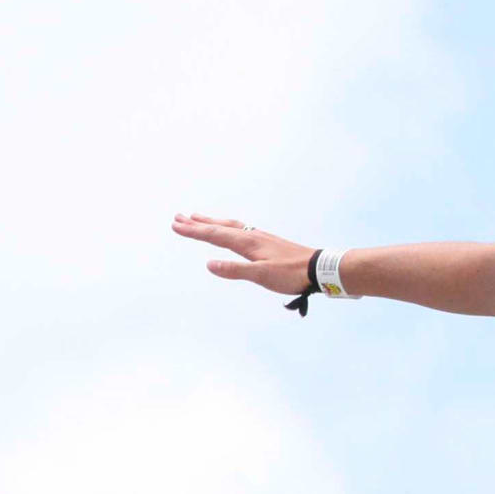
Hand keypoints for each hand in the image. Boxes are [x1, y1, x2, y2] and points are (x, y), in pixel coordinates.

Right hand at [174, 213, 312, 296]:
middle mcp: (252, 236)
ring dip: (211, 222)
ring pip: (229, 226)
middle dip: (198, 222)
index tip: (175, 225)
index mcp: (248, 243)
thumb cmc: (291, 274)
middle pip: (219, 226)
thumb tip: (208, 264)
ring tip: (197, 218)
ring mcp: (260, 238)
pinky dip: (226, 227)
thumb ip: (235, 270)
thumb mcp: (261, 276)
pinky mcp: (266, 242)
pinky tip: (229, 231)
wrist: (318, 269)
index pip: (215, 235)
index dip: (194, 231)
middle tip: (178, 217)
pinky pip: (239, 230)